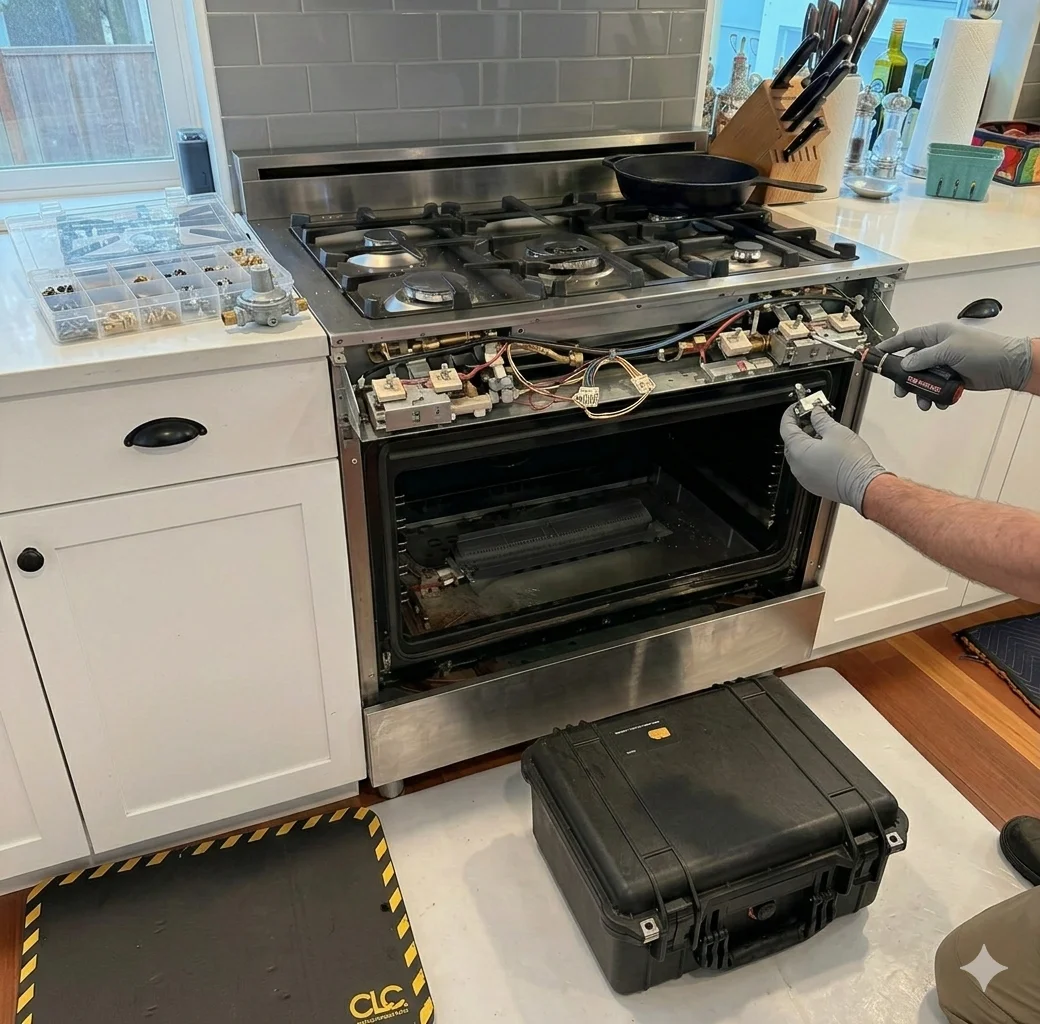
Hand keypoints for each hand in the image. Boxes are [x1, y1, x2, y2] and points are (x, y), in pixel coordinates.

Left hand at [780, 405, 887, 513]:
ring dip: (806, 442)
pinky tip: (824, 449)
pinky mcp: (813, 485)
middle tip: (810, 417)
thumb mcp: (836, 431)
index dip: (790, 414)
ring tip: (821, 432)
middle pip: (791, 442)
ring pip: (799, 455)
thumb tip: (815, 413)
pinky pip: (806, 466)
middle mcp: (797, 466)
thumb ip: (821, 419)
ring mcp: (804, 477)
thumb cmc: (851, 462)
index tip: (796, 407)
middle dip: (799, 428)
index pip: (786, 428)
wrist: (863, 486)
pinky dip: (811, 456)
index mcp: (798, 451)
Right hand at [875, 322, 1032, 409]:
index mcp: (936, 335)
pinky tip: (938, 401)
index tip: (876, 353)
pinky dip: (934, 397)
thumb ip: (924, 358)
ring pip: (923, 379)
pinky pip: (936, 389)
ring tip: (923, 401)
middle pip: (911, 363)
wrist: (1008, 366)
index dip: (890, 346)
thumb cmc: (984, 350)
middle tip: (900, 389)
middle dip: (904, 378)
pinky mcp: (952, 379)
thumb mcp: (950, 350)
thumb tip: (905, 364)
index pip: (907, 338)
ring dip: (920, 391)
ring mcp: (945, 364)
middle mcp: (939, 349)